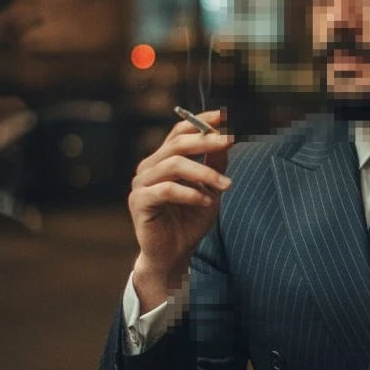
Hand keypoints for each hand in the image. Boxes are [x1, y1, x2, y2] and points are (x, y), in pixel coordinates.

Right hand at [128, 109, 233, 297]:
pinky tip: (206, 202)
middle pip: (177, 143)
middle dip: (207, 140)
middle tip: (231, 140)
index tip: (225, 115)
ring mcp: (141, 183)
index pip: (180, 130)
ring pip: (174, 165)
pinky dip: (190, 194)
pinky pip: (166, 190)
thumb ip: (215, 165)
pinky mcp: (139, 202)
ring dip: (204, 173)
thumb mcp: (210, 189)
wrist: (174, 254)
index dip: (201, 120)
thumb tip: (227, 137)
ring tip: (226, 185)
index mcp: (164, 159)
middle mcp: (149, 166)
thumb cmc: (189, 220)